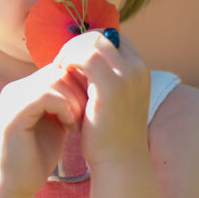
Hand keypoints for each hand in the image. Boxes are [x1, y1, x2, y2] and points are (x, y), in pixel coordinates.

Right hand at [0, 64, 87, 197]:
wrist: (14, 186)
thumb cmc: (38, 156)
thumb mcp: (56, 121)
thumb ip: (64, 101)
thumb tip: (86, 82)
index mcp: (23, 89)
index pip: (57, 69)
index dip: (77, 84)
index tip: (87, 108)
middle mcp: (15, 90)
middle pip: (57, 71)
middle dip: (78, 91)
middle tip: (84, 116)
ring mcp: (11, 100)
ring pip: (54, 80)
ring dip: (74, 101)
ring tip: (76, 123)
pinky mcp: (12, 115)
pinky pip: (46, 96)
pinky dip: (65, 108)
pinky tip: (69, 125)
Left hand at [53, 31, 150, 170]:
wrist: (120, 161)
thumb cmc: (110, 132)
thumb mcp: (112, 96)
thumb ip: (102, 75)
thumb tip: (77, 55)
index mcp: (139, 68)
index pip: (112, 37)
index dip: (89, 43)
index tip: (72, 59)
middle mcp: (136, 68)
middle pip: (101, 36)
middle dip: (77, 44)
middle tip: (61, 61)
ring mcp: (126, 76)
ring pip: (91, 43)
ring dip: (70, 51)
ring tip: (59, 68)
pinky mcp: (110, 88)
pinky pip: (84, 58)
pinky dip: (69, 61)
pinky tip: (59, 74)